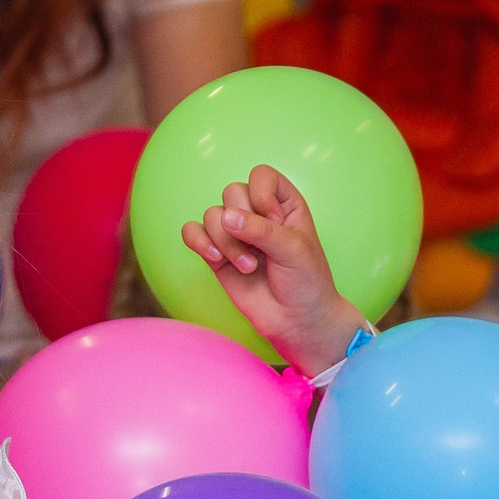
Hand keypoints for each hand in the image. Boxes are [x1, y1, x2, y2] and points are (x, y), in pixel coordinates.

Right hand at [180, 164, 367, 374]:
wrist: (296, 322)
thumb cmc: (306, 282)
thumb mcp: (293, 250)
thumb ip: (261, 231)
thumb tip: (225, 217)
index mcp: (284, 203)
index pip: (261, 176)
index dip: (262, 196)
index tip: (274, 223)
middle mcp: (257, 214)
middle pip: (232, 192)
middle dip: (243, 223)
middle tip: (262, 252)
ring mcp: (235, 234)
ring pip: (212, 215)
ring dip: (227, 243)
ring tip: (248, 267)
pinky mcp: (216, 255)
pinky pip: (192, 233)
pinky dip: (199, 242)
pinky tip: (215, 260)